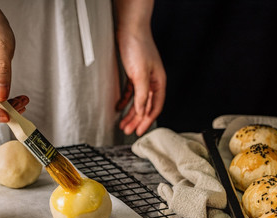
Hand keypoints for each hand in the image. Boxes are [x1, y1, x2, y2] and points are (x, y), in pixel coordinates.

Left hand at [114, 1, 165, 136]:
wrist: (129, 28)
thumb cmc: (138, 46)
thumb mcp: (140, 73)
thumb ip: (141, 94)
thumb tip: (142, 111)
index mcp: (158, 82)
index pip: (155, 107)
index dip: (147, 120)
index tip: (139, 131)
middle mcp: (152, 81)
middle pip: (145, 106)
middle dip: (137, 120)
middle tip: (129, 131)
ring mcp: (142, 78)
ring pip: (137, 101)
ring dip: (130, 113)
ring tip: (123, 124)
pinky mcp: (133, 73)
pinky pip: (130, 92)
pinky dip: (124, 101)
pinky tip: (118, 108)